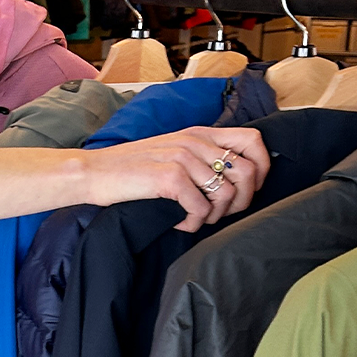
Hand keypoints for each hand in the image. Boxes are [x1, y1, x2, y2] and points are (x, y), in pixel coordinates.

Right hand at [78, 127, 269, 232]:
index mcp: (198, 133)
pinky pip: (201, 209)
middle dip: (241, 202)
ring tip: (192, 218)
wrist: (93, 172)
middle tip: (216, 212)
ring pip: (228, 195)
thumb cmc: (131, 168)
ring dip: (214, 216)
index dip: (262, 169)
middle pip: (249, 173)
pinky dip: (192, 223)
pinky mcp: (169, 177)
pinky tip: (177, 222)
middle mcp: (194, 142)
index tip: (246, 189)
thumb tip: (236, 179)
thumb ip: (201, 156)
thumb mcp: (171, 151)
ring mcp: (182, 158)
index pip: (253, 142)